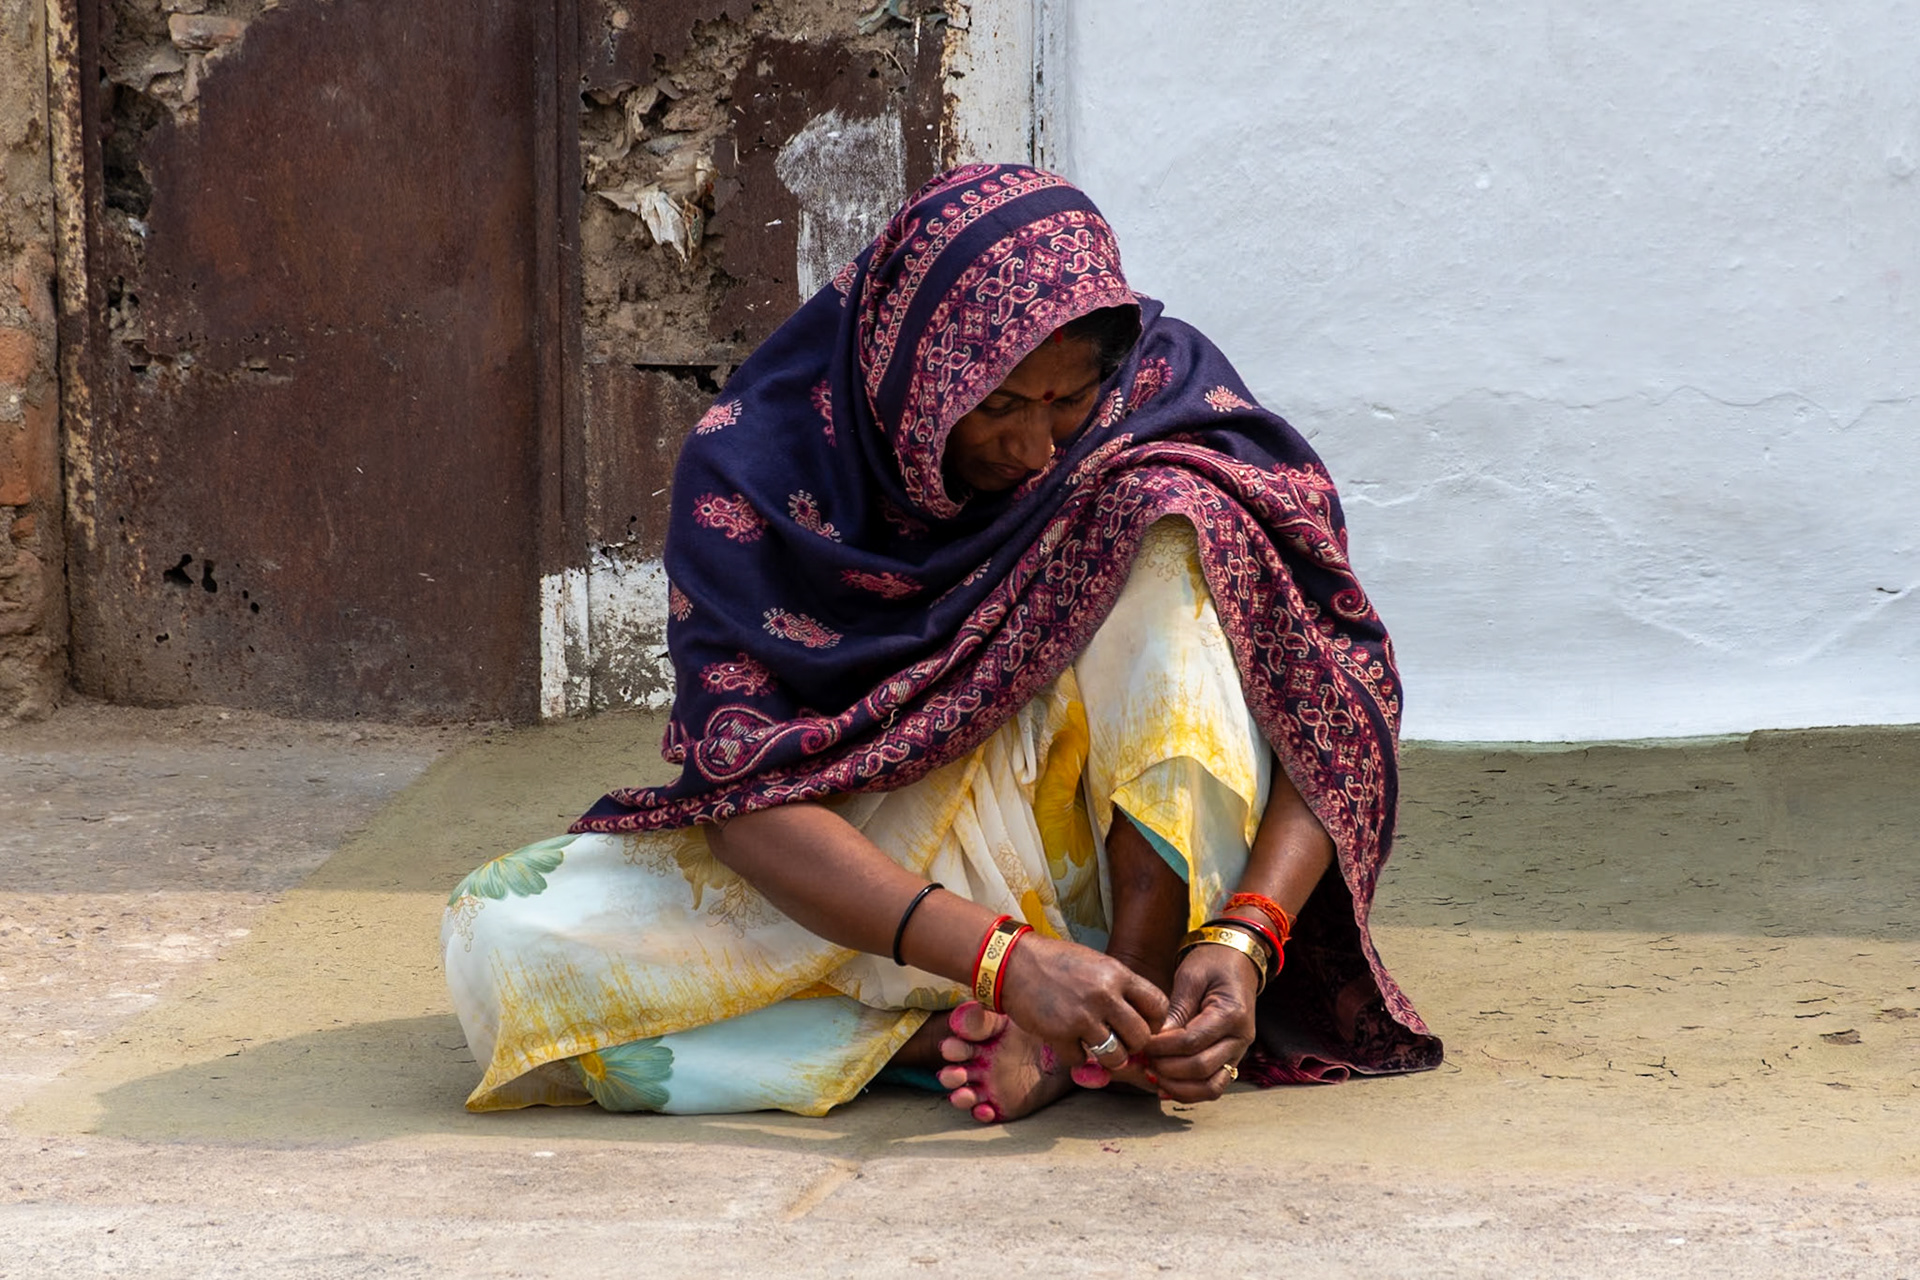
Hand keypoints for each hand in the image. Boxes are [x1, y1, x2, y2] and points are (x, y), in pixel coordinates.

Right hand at [996, 932, 1169, 1071]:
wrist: (1013, 961)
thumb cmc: (1057, 962)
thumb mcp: (1097, 964)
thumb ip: (1120, 988)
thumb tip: (1143, 1019)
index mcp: (1117, 974)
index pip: (1159, 1006)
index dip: (1155, 1022)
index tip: (1142, 1025)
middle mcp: (1104, 995)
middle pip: (1141, 1037)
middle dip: (1133, 1045)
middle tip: (1121, 1041)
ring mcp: (1082, 1016)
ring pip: (1116, 1056)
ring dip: (1109, 1057)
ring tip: (1098, 1047)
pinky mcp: (1059, 1034)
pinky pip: (1081, 1061)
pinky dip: (1076, 1057)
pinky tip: (1069, 1043)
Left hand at [1142, 941, 1258, 1101]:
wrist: (1238, 963)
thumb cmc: (1213, 964)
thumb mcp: (1191, 977)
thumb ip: (1176, 1010)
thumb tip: (1155, 1039)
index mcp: (1231, 1014)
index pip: (1192, 1042)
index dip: (1162, 1047)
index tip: (1142, 1043)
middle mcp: (1240, 1039)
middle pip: (1201, 1068)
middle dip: (1167, 1068)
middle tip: (1143, 1059)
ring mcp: (1239, 1052)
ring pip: (1211, 1087)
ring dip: (1179, 1087)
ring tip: (1153, 1075)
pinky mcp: (1231, 1060)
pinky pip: (1213, 1086)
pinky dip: (1190, 1091)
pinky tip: (1165, 1086)